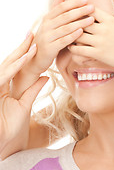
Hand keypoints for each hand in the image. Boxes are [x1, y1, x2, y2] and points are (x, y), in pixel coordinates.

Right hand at [0, 32, 48, 159]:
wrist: (1, 143)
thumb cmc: (11, 127)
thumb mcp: (25, 104)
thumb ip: (34, 89)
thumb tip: (46, 76)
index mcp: (5, 86)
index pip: (16, 66)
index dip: (26, 53)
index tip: (36, 41)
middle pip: (11, 62)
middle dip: (22, 48)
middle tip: (33, 32)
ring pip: (7, 66)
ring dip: (20, 54)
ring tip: (33, 41)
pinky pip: (4, 76)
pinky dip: (15, 66)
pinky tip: (26, 57)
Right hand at [28, 0, 94, 74]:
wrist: (35, 58)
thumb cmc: (47, 39)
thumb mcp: (49, 23)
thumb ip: (56, 9)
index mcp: (47, 18)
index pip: (61, 7)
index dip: (74, 2)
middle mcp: (46, 26)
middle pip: (65, 16)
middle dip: (80, 10)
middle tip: (92, 7)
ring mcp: (47, 37)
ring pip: (65, 28)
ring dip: (80, 22)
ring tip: (92, 19)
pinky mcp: (50, 48)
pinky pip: (63, 41)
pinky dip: (73, 36)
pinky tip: (82, 32)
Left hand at [68, 0, 113, 69]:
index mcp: (110, 20)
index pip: (90, 10)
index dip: (82, 8)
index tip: (77, 9)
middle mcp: (104, 30)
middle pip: (81, 21)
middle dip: (73, 20)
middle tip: (66, 21)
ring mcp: (100, 43)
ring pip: (78, 35)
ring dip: (72, 34)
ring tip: (67, 33)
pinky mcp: (98, 54)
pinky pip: (80, 50)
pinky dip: (73, 47)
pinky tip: (71, 46)